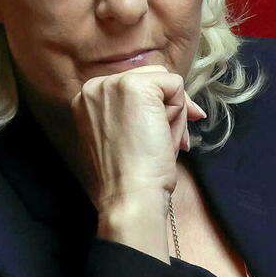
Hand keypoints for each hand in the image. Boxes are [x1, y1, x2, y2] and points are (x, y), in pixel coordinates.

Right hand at [70, 65, 206, 257]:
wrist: (129, 196)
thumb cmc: (129, 177)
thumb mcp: (126, 138)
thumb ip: (138, 114)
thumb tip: (188, 105)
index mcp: (87, 99)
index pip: (136, 87)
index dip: (157, 110)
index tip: (159, 138)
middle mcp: (95, 86)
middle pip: (152, 80)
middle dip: (168, 110)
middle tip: (164, 143)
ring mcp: (113, 84)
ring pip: (165, 83)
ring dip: (174, 114)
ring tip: (162, 143)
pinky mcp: (136, 86)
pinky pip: (176, 86)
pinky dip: (180, 113)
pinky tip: (165, 137)